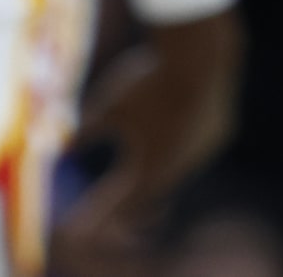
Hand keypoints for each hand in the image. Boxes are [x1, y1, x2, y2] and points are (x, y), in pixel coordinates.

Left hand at [51, 8, 244, 276]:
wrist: (200, 56)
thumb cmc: (147, 82)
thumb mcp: (107, 105)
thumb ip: (85, 129)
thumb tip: (63, 147)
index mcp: (147, 171)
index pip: (117, 206)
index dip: (98, 214)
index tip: (80, 225)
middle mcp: (177, 170)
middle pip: (150, 198)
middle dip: (130, 205)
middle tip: (114, 209)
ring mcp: (202, 153)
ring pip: (175, 173)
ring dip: (157, 174)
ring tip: (144, 173)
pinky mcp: (219, 133)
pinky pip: (196, 149)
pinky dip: (179, 148)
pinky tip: (174, 131)